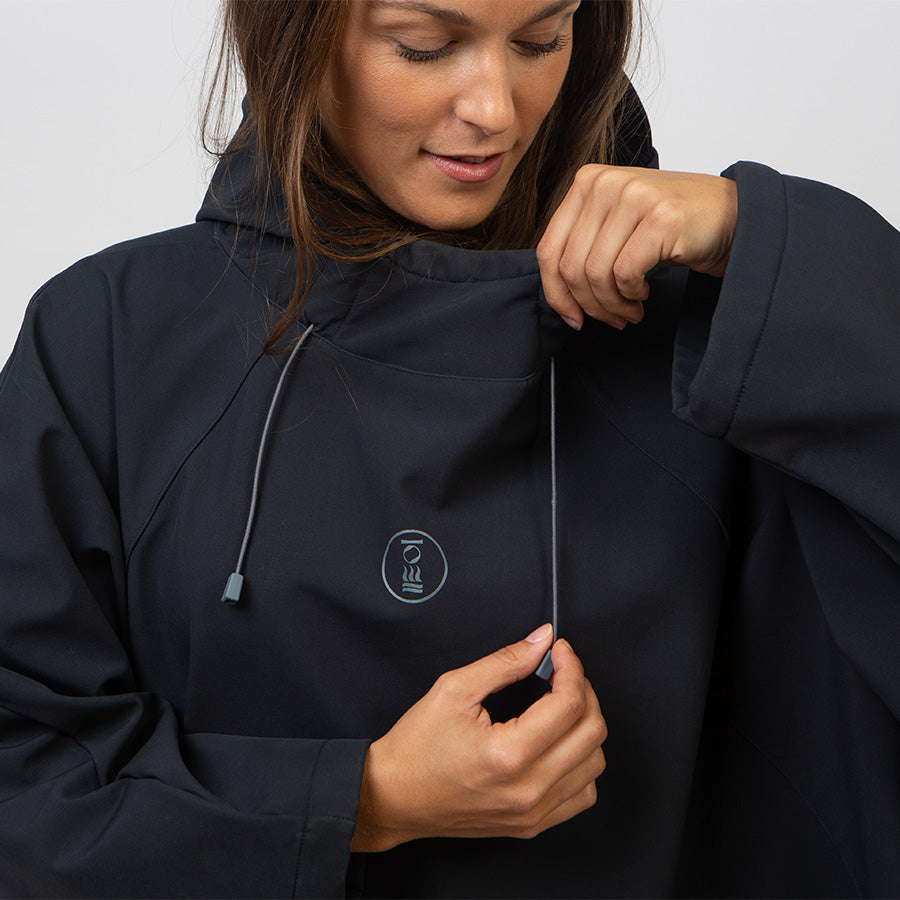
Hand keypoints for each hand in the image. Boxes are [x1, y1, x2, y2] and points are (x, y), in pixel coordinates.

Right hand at [350, 625, 606, 851]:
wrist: (392, 797)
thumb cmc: (416, 747)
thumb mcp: (454, 689)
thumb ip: (505, 661)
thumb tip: (542, 641)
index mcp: (508, 754)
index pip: (569, 704)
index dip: (572, 667)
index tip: (560, 651)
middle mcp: (528, 789)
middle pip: (592, 732)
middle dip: (584, 690)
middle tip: (563, 672)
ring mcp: (533, 812)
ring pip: (595, 763)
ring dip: (586, 726)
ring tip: (562, 705)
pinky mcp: (532, 826)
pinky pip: (583, 794)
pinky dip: (582, 763)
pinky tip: (561, 744)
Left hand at [536, 165, 737, 329]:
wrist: (731, 216)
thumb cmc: (671, 226)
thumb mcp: (615, 227)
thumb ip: (582, 246)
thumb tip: (557, 293)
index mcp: (586, 183)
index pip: (549, 249)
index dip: (555, 292)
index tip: (571, 317)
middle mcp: (606, 184)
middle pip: (571, 266)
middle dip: (588, 304)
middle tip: (610, 318)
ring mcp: (634, 197)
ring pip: (597, 273)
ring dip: (612, 304)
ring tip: (629, 311)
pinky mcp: (660, 218)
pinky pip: (625, 274)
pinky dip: (631, 294)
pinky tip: (643, 294)